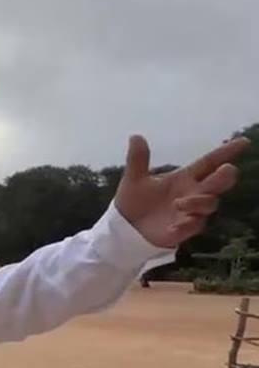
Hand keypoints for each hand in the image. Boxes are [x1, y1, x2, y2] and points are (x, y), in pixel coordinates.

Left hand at [114, 134, 250, 247]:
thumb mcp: (134, 180)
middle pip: (219, 183)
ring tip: (178, 203)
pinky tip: (175, 225)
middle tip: (226, 170)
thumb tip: (135, 136)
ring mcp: (190, 213)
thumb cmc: (134, 202)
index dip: (226, 152)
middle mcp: (192, 194)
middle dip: (225, 176)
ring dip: (198, 202)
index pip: (209, 162)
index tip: (244, 142)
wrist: (124, 228)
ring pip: (210, 204)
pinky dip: (188, 224)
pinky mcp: (183, 231)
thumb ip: (138, 159)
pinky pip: (194, 227)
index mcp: (183, 178)